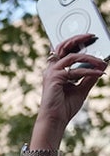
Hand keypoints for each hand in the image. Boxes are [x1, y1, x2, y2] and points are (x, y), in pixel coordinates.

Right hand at [30, 33, 107, 155]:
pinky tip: (100, 74)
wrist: (55, 119)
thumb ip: (90, 76)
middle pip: (63, 46)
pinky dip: (89, 71)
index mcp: (56, 69)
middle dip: (78, 38)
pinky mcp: (54, 78)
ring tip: (102, 63)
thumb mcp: (82, 88)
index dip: (76, 41)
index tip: (90, 37)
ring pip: (71, 56)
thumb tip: (102, 64)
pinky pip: (75, 71)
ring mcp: (51, 72)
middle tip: (92, 36)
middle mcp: (52, 68)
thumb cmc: (65, 106)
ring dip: (90, 58)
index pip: (64, 50)